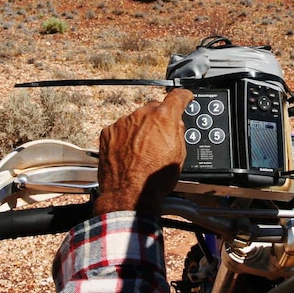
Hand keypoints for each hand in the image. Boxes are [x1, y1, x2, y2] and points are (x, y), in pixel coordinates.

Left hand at [93, 88, 192, 216]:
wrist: (129, 195)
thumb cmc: (154, 180)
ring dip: (141, 129)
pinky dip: (125, 137)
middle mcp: (141, 116)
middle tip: (160, 138)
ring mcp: (123, 124)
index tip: (184, 97)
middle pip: (154, 108)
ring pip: (136, 119)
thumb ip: (178, 132)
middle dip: (159, 119)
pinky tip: (129, 153)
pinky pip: (121, 129)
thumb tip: (176, 124)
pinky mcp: (108, 133)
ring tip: (142, 152)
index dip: (184, 97)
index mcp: (163, 118)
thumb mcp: (179, 155)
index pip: (177, 97)